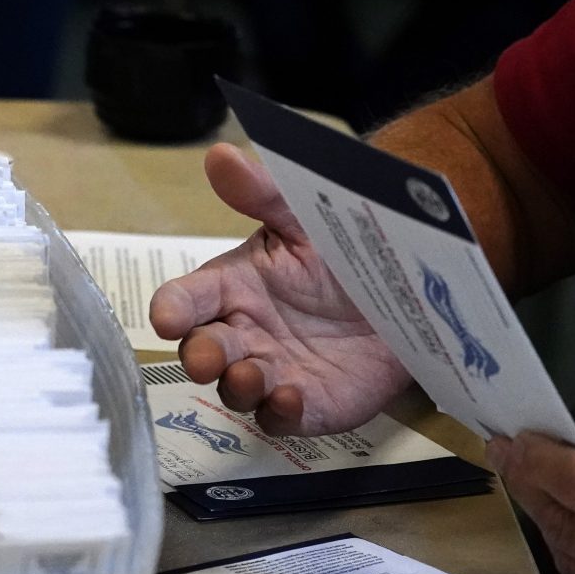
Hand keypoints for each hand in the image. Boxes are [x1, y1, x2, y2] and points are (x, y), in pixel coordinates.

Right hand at [147, 144, 413, 434]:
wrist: (406, 288)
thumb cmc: (343, 253)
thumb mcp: (304, 217)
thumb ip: (261, 193)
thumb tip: (220, 155)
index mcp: (232, 286)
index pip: (186, 300)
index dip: (171, 310)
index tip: (167, 318)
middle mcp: (242, 333)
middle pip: (202, 351)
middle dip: (200, 356)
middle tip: (209, 356)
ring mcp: (272, 371)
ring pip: (235, 389)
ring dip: (238, 385)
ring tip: (254, 375)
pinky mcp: (306, 404)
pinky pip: (280, 418)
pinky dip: (278, 413)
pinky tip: (290, 398)